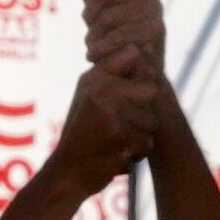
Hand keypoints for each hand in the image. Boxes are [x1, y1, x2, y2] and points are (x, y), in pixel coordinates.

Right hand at [57, 55, 162, 178]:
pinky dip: (136, 153)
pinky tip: (115, 154)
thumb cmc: (82, 132)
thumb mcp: (89, 93)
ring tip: (115, 141)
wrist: (66, 172)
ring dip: (140, 136)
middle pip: (153, 91)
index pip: (137, 58)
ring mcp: (111, 114)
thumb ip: (114, 70)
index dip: (140, 78)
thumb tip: (147, 47)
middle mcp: (102, 90)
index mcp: (96, 77)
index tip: (125, 98)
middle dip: (143, 112)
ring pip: (152, 121)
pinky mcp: (120, 139)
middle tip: (118, 125)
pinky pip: (147, 143)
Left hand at [66, 0, 167, 82]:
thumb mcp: (99, 7)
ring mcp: (156, 15)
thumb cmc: (118, 34)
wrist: (137, 73)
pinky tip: (98, 57)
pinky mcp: (155, 41)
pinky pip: (118, 40)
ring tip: (92, 47)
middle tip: (88, 25)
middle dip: (91, 10)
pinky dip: (103, 50)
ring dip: (94, 34)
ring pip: (108, 16)